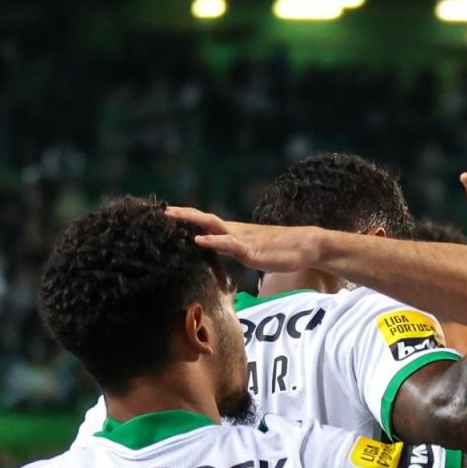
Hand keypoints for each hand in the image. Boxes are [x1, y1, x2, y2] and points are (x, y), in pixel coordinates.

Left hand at [166, 206, 322, 273]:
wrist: (305, 246)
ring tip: (172, 216)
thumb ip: (235, 251)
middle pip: (204, 219)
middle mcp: (235, 231)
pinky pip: (228, 244)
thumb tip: (220, 257)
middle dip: (183, 214)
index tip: (167, 213)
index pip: (206, 222)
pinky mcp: (250, 250)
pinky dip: (212, 241)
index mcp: (234, 232)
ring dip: (191, 220)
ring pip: (212, 226)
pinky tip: (197, 240)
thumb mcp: (252, 251)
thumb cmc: (281, 250)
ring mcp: (242, 239)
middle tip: (161, 210)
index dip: (187, 217)